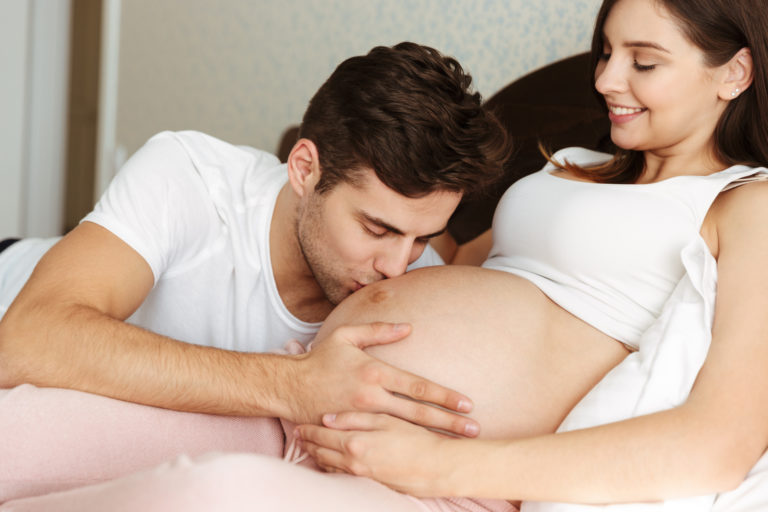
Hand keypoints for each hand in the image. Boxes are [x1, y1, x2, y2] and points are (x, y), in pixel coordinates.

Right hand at [282, 322, 478, 437]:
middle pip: (418, 414)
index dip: (444, 396)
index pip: (417, 386)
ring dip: (432, 438)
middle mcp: (372, 397)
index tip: (466, 403)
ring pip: (405, 431)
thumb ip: (379, 331)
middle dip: (448, 423)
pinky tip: (420, 454)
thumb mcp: (347, 336)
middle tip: (474, 429)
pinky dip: (403, 449)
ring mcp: (362, 418)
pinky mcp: (352, 433)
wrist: (288, 386)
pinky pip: (382, 442)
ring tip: (457, 445)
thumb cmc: (320, 359)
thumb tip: (409, 327)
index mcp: (374, 372)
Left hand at [296, 412, 453, 496]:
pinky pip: (341, 475)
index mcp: (354, 442)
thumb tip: (327, 418)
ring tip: (310, 447)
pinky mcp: (368, 483)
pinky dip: (331, 467)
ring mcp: (360, 475)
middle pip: (321, 452)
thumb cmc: (414, 439)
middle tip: (299, 436)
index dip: (308, 430)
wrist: (436, 468)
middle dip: (308, 444)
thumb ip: (354, 418)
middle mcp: (352, 461)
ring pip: (329, 466)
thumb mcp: (385, 420)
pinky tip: (330, 461)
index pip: (322, 435)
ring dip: (318, 456)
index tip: (299, 424)